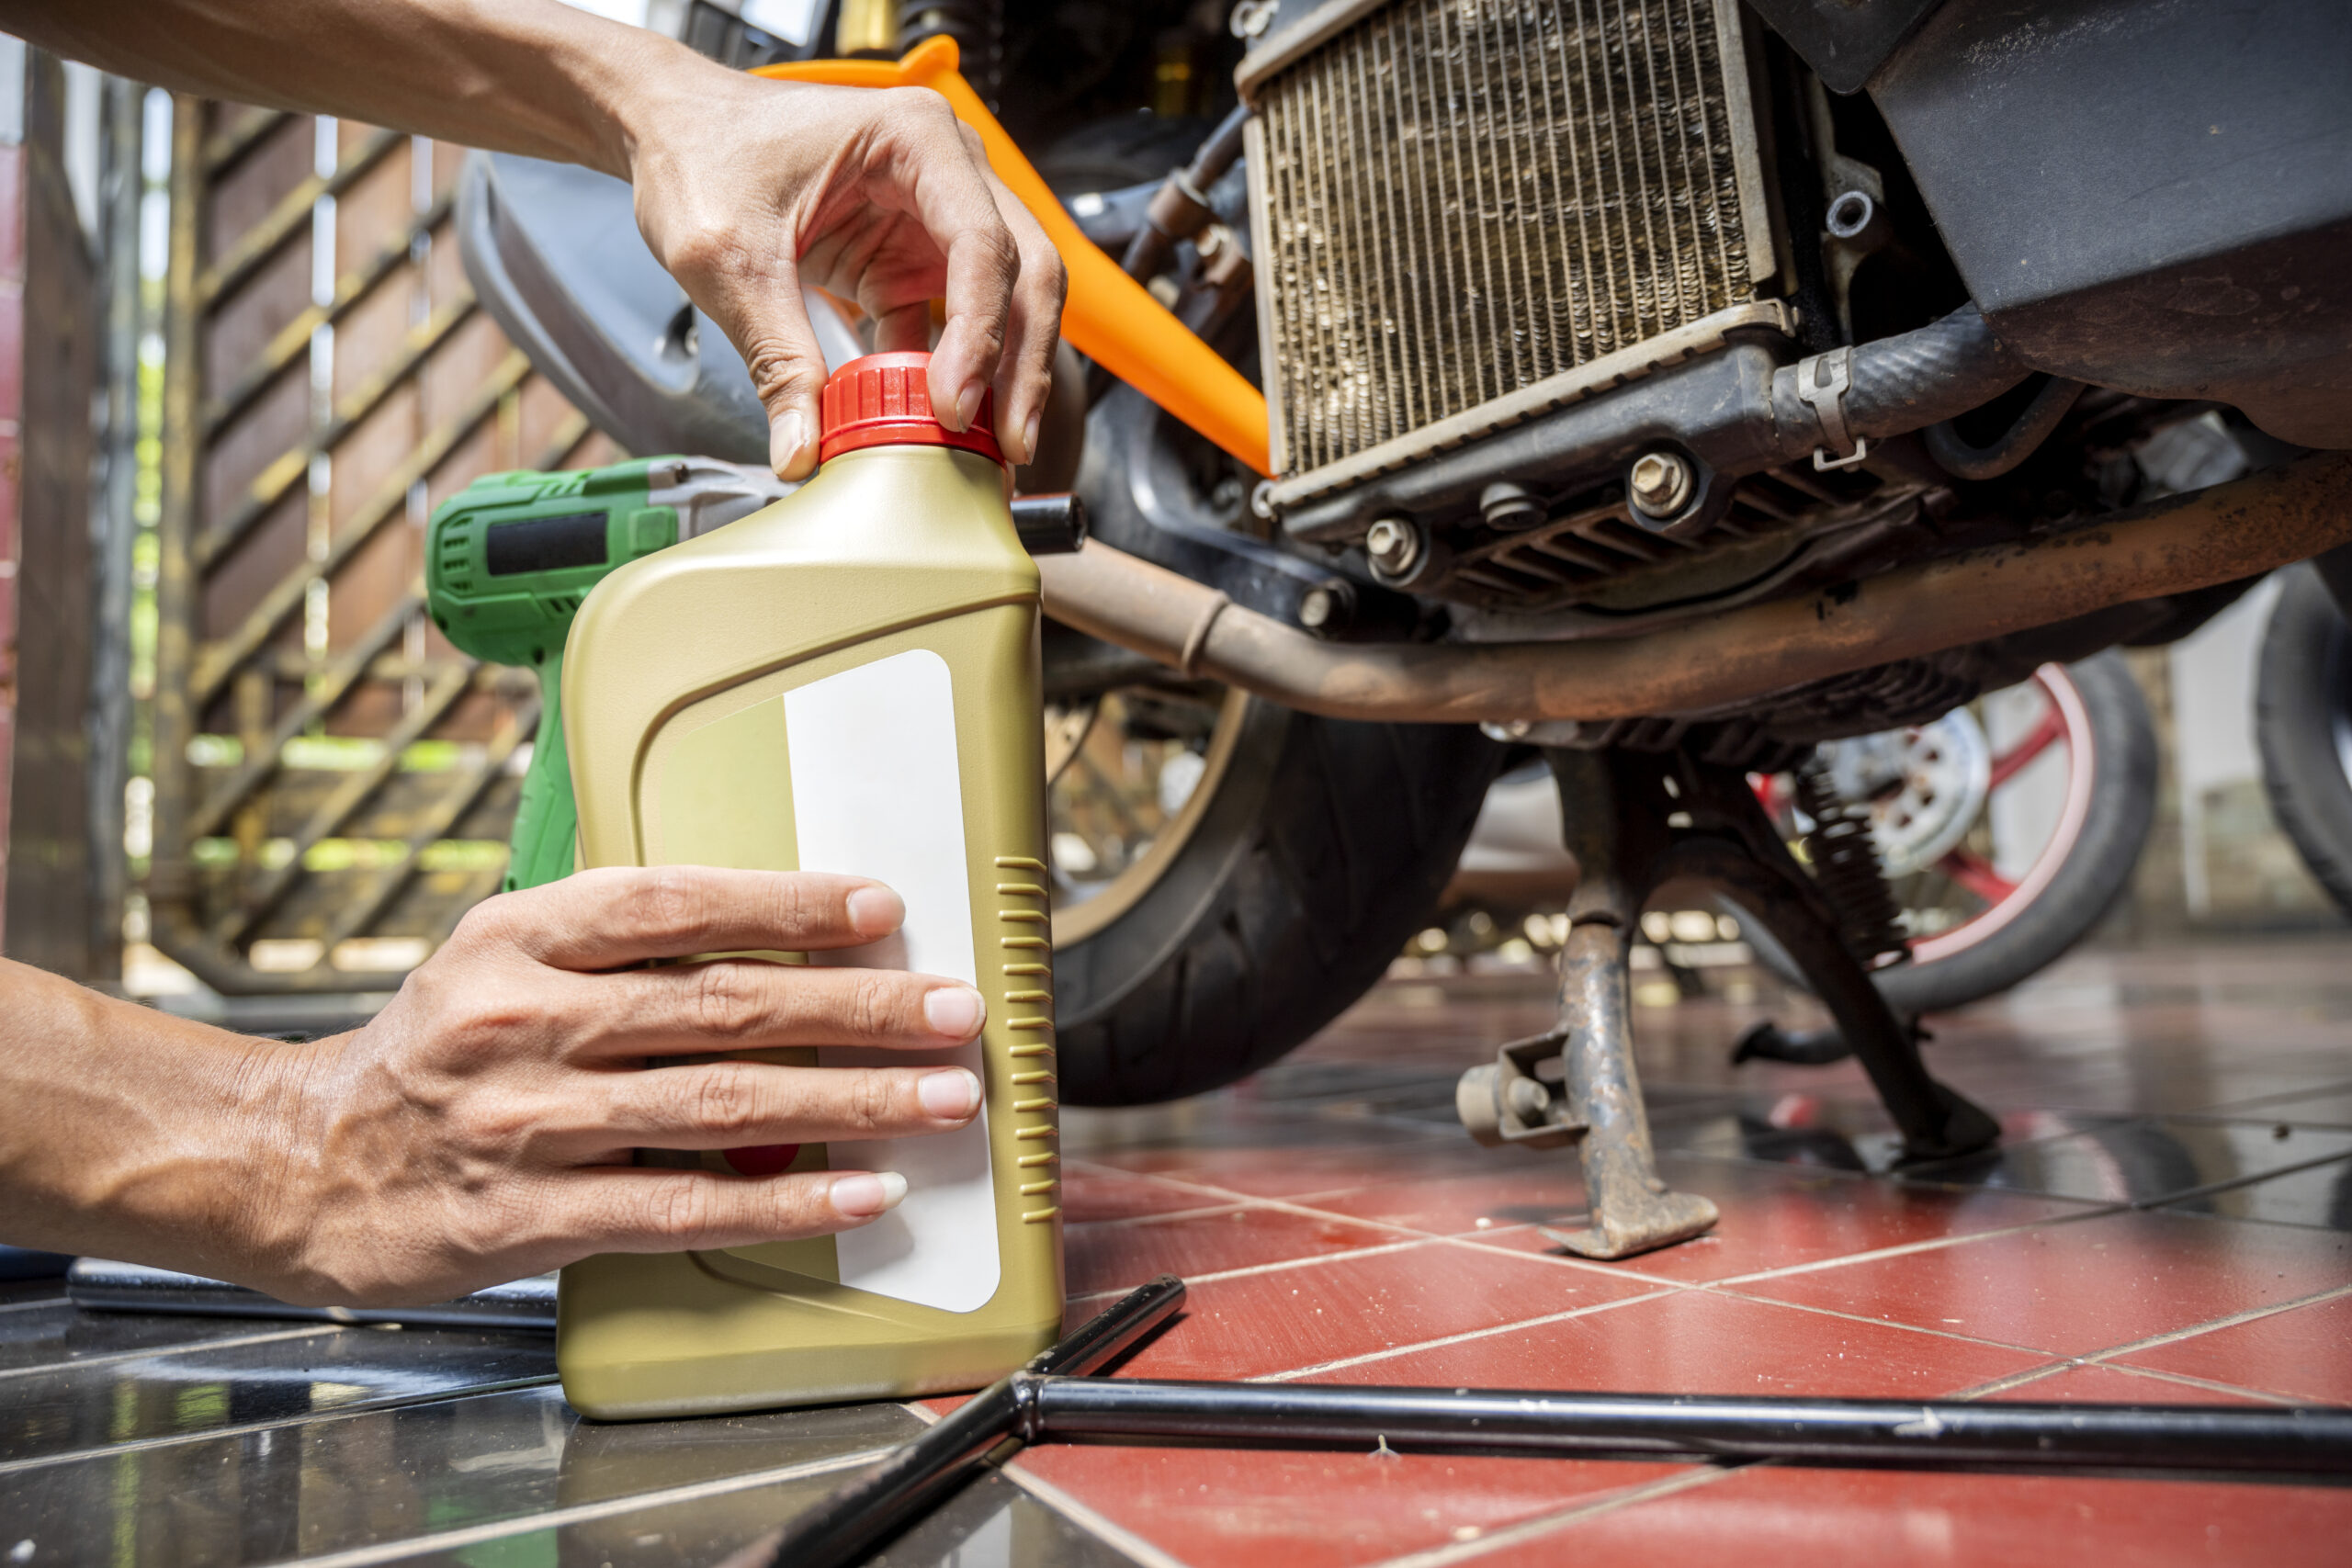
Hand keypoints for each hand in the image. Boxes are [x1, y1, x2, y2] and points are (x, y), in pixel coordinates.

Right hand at [236, 867, 986, 1305]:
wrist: (296, 1168)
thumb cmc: (430, 1054)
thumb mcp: (497, 959)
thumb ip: (617, 948)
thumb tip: (776, 939)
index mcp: (519, 938)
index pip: (674, 903)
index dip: (786, 901)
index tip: (881, 906)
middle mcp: (525, 1022)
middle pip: (724, 1003)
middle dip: (858, 1008)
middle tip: (955, 1010)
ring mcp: (530, 1123)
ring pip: (721, 1103)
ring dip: (851, 1100)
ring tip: (941, 1097)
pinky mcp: (534, 1219)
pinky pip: (684, 1204)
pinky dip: (785, 1199)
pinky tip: (862, 1192)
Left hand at [617, 59, 1064, 477]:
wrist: (673, 134)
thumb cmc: (702, 154)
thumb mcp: (729, 258)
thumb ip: (775, 355)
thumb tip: (802, 449)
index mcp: (914, 140)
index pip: (981, 243)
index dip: (981, 332)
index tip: (952, 405)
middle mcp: (945, 172)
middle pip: (1024, 273)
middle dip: (1022, 364)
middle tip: (1009, 444)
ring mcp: (934, 219)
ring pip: (1005, 302)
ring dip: (1000, 375)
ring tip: (988, 448)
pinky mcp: (910, 261)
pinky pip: (952, 326)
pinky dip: (949, 377)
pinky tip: (935, 427)